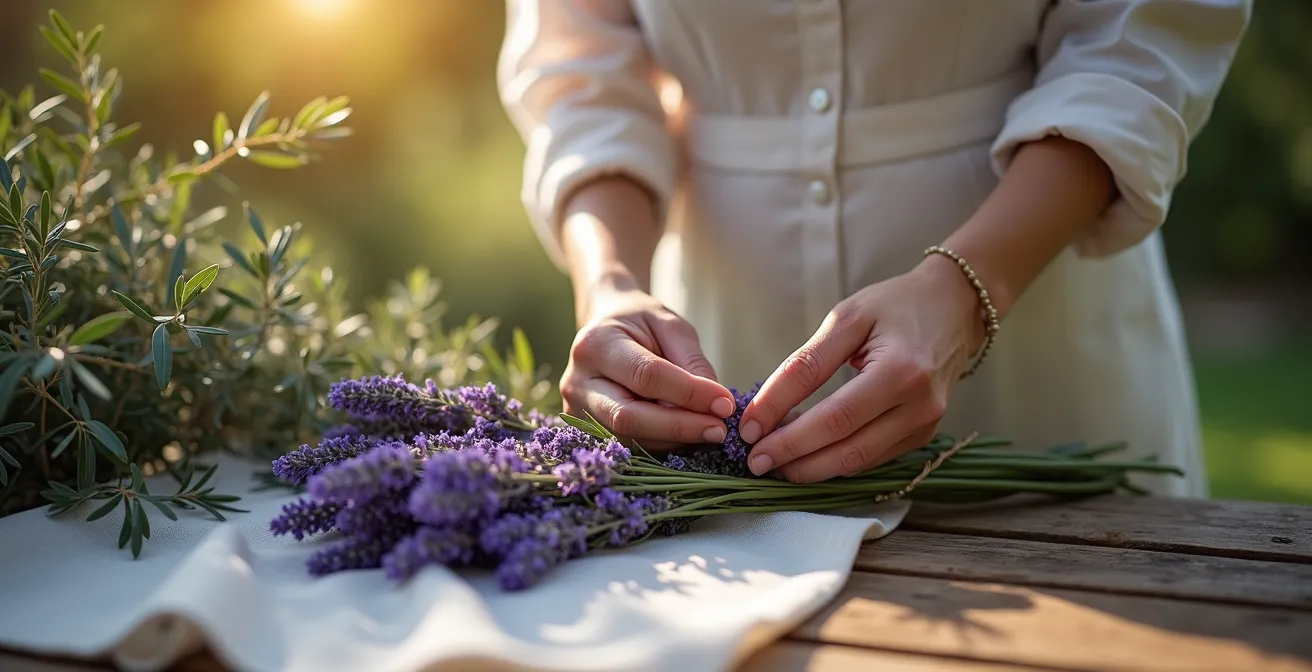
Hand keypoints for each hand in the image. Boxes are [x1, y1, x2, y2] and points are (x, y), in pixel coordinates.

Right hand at [560, 283, 737, 447]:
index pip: (646, 376)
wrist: (605, 327)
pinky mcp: (585, 430)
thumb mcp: (670, 326)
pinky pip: (628, 445)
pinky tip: (685, 433)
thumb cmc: (640, 322)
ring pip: (630, 438)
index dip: (688, 393)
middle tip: (719, 429)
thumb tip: (716, 404)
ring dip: (674, 439)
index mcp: (596, 344)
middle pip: (630, 417)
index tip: (725, 403)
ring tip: (708, 428)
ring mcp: (576, 410)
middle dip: (680, 427)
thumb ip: (692, 361)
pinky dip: (661, 443)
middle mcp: (578, 381)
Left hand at [738, 254, 985, 481]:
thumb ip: (806, 363)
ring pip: (859, 462)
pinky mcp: (923, 436)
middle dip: (795, 458)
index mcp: (902, 371)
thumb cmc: (896, 305)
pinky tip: (806, 452)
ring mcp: (925, 426)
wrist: (954, 308)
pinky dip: (835, 460)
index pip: (833, 413)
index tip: (748, 433)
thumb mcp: (847, 318)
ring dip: (811, 467)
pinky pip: (872, 459)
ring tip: (774, 460)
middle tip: (754, 460)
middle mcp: (919, 406)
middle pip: (847, 447)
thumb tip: (763, 411)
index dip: (786, 428)